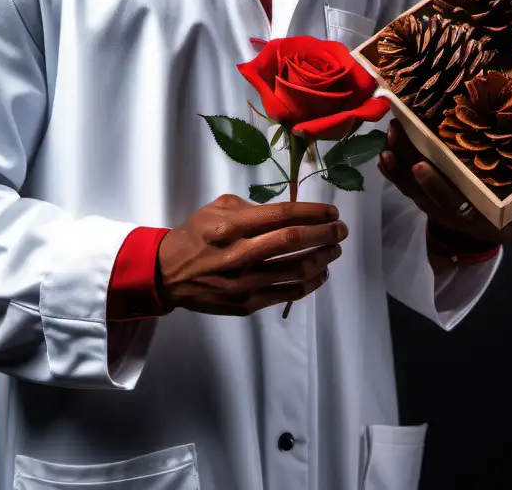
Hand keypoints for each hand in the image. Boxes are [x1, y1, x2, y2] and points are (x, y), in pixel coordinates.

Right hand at [156, 194, 348, 315]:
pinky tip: (321, 273)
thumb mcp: (217, 208)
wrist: (170, 274)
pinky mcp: (248, 304)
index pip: (282, 215)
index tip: (332, 211)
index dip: (313, 212)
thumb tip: (287, 212)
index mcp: (232, 226)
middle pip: (294, 241)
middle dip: (325, 233)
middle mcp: (240, 254)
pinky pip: (288, 294)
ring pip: (296, 270)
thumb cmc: (196, 234)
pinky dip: (310, 283)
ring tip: (335, 249)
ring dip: (323, 258)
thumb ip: (251, 207)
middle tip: (341, 229)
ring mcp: (245, 282)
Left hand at [377, 118, 511, 244]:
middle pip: (427, 197)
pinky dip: (395, 173)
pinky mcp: (431, 204)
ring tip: (386, 141)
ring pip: (414, 193)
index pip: (458, 205)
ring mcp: (443, 213)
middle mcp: (460, 220)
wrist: (505, 225)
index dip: (437, 187)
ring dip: (397, 168)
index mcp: (486, 219)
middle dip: (407, 171)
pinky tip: (385, 153)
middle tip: (394, 143)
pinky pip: (409, 190)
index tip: (420, 166)